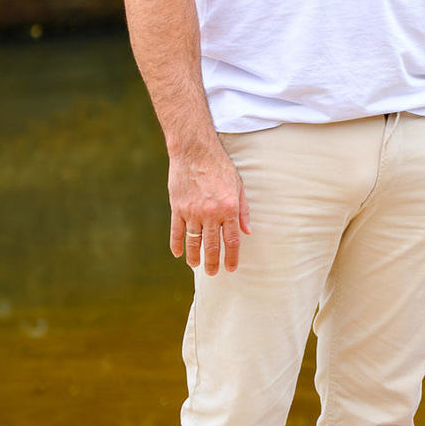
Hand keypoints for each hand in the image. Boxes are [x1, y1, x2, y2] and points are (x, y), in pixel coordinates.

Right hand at [168, 143, 249, 274]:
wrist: (195, 152)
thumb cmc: (220, 167)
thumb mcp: (238, 186)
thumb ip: (243, 211)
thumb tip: (247, 232)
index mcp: (229, 208)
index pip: (231, 241)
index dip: (231, 257)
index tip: (231, 268)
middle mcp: (211, 213)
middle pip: (212, 246)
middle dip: (213, 263)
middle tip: (213, 273)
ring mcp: (192, 212)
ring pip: (193, 242)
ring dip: (195, 257)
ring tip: (196, 265)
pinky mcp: (178, 208)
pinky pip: (177, 232)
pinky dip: (177, 244)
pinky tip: (179, 254)